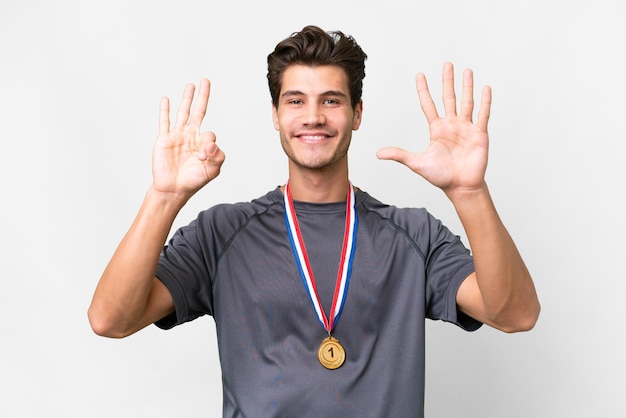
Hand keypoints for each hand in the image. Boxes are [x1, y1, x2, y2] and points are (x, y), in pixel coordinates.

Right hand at [152, 79, 224, 199]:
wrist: (173, 189)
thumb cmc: (193, 181)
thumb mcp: (213, 170)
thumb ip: (218, 156)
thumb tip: (210, 143)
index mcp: (204, 143)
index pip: (210, 134)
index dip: (208, 144)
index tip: (203, 156)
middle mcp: (191, 136)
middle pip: (199, 111)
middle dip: (203, 97)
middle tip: (206, 81)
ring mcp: (178, 136)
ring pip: (183, 112)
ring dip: (187, 98)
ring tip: (191, 85)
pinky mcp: (164, 139)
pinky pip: (164, 121)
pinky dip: (164, 110)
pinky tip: (166, 99)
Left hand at [377, 62, 491, 198]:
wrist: (460, 187)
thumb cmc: (440, 176)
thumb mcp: (417, 163)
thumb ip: (399, 155)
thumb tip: (378, 153)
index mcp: (437, 129)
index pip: (428, 105)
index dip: (424, 90)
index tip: (420, 75)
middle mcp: (451, 125)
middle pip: (449, 98)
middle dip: (447, 81)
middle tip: (447, 64)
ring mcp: (466, 128)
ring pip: (466, 102)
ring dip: (467, 87)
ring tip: (467, 71)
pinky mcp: (479, 134)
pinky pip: (483, 115)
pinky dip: (485, 102)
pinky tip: (485, 88)